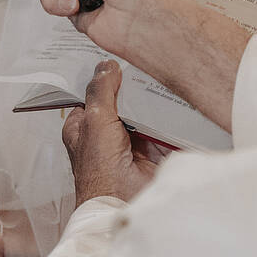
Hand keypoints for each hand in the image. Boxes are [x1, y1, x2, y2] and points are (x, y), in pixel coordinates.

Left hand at [62, 61, 160, 204]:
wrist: (124, 200)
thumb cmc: (100, 167)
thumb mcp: (94, 119)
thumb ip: (100, 90)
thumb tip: (107, 65)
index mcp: (82, 126)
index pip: (91, 94)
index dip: (102, 78)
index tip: (116, 56)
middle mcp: (103, 133)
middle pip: (119, 101)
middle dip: (131, 87)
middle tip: (146, 63)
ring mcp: (128, 141)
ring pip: (140, 112)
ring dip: (150, 100)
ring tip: (163, 76)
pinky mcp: (150, 149)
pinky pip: (159, 126)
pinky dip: (166, 116)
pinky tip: (175, 97)